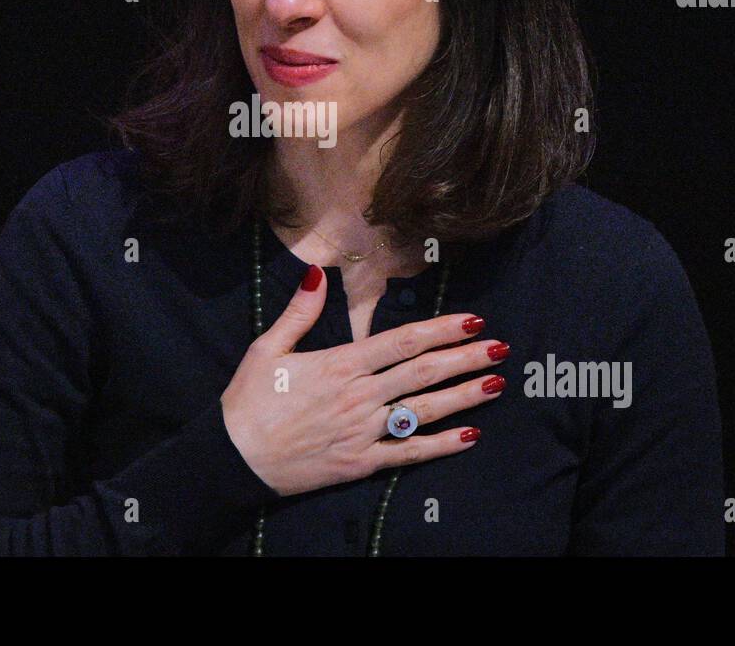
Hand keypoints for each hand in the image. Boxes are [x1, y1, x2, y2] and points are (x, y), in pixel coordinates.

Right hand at [221, 264, 505, 496]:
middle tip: (500, 347)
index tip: (472, 320)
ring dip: (463, 396)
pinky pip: (409, 453)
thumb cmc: (249, 402)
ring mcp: (363, 431)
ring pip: (424, 411)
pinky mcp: (362, 462)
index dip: (441, 329)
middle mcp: (359, 396)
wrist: (235, 459)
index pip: (402, 342)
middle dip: (465, 358)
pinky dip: (442, 445)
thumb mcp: (267, 349)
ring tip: (496, 383)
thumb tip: (316, 273)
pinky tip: (471, 435)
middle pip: (423, 373)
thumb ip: (299, 312)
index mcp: (339, 365)